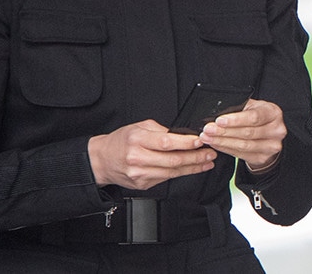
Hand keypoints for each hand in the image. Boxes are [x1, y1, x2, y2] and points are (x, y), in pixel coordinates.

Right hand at [88, 120, 216, 189]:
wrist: (102, 160)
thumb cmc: (121, 141)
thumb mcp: (139, 127)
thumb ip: (160, 130)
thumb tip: (183, 134)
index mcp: (137, 140)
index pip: (166, 142)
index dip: (185, 143)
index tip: (200, 141)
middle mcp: (138, 158)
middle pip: (172, 160)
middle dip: (196, 157)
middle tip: (210, 153)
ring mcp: (140, 174)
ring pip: (172, 172)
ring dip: (193, 167)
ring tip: (207, 161)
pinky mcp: (143, 184)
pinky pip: (166, 178)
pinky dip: (181, 173)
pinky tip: (192, 168)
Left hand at [199, 99, 285, 171]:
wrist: (268, 134)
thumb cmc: (257, 117)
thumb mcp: (251, 107)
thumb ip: (239, 108)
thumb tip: (217, 112)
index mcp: (273, 113)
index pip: (254, 117)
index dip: (235, 120)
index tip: (219, 121)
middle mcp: (277, 130)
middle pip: (247, 132)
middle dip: (224, 131)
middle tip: (208, 130)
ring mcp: (271, 146)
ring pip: (243, 145)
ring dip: (222, 142)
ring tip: (208, 138)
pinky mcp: (263, 157)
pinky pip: (241, 154)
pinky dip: (226, 149)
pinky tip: (216, 144)